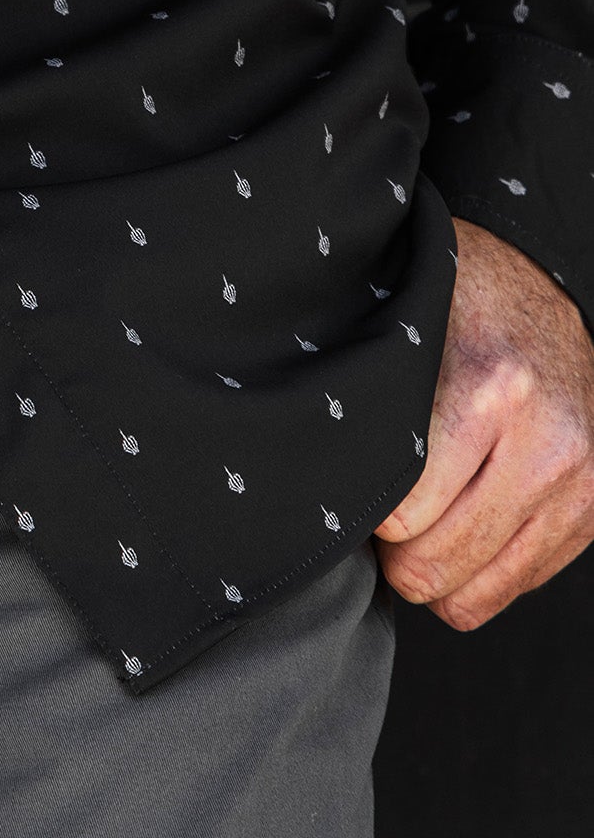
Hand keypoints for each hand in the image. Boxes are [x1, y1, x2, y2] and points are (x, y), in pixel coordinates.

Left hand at [374, 216, 593, 629]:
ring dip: (431, 574)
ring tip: (411, 529)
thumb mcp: (411, 333)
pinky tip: (454, 532)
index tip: (348, 485)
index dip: (362, 509)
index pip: (402, 512)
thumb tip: (318, 480)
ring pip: (473, 593)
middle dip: (389, 553)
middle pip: (434, 563)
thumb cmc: (458, 306)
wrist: (541, 290)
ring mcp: (578, 487)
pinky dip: (474, 577)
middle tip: (373, 514)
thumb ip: (377, 403)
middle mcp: (545, 446)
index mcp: (492, 392)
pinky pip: (514, 587)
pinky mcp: (593, 513)